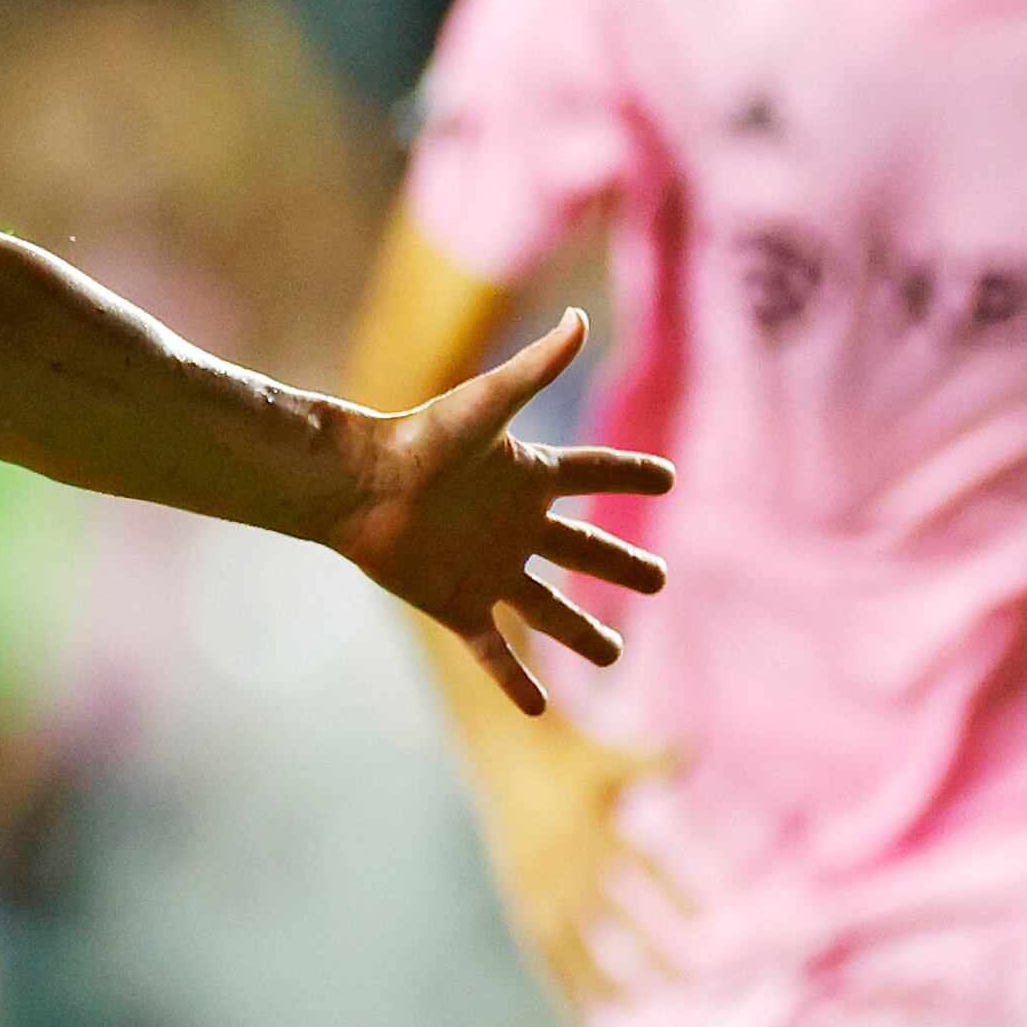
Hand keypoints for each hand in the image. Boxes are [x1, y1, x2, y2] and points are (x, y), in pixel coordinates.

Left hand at [324, 312, 674, 715]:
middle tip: (660, 581)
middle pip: (584, 550)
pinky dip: (514, 681)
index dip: (632, 474)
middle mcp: (515, 525)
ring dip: (581, 633)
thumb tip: (580, 317)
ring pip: (548, 609)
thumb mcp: (488, 403)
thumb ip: (537, 368)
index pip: (594, 473)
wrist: (357, 484)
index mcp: (528, 476)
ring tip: (613, 658)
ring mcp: (489, 568)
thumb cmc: (420, 438)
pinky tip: (539, 708)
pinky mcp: (457, 604)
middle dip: (622, 565)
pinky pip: (493, 650)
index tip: (670, 478)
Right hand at [465, 721, 683, 1003]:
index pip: (638, 862)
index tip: (710, 920)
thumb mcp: (605, 754)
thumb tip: (696, 745)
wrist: (500, 753)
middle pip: (607, 914)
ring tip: (629, 1014)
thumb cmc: (567, 755)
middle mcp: (558, 860)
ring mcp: (534, 884)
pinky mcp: (518, 898)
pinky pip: (538, 947)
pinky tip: (579, 1018)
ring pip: (568, 940)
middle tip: (686, 985)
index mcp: (584, 824)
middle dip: (645, 948)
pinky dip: (557, 983)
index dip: (674, 888)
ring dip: (598, 978)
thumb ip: (650, 758)